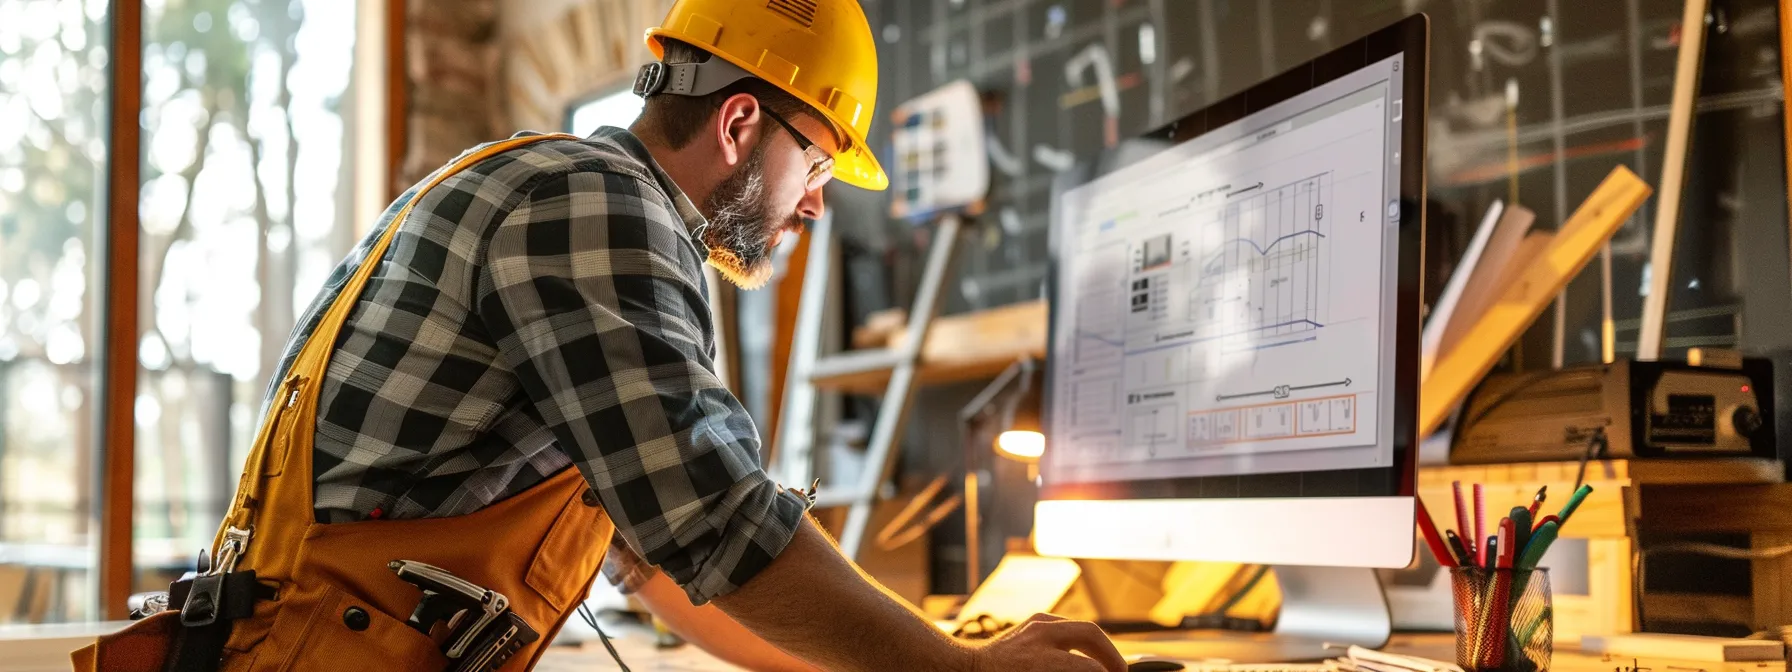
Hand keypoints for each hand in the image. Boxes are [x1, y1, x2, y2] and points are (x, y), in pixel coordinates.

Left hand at [967, 613, 1126, 671]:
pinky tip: (1087, 656)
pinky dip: (1082, 640)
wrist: (966, 670)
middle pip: (1092, 634)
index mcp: (1041, 660)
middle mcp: (1040, 636)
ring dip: (1100, 646)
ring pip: (1082, 626)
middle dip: (1112, 655)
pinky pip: (1067, 626)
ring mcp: (1036, 624)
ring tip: (1108, 666)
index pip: (1091, 667)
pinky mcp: (1034, 621)